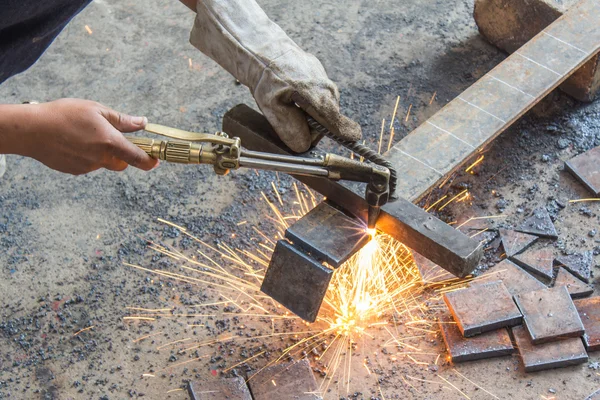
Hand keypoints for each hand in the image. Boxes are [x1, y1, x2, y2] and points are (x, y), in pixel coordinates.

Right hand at [21, 99, 157, 174]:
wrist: (31, 130)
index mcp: (110, 143)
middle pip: (122, 163)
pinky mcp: (75, 171)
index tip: (156, 160)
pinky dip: (86, 156)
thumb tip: (143, 122)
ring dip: (101, 153)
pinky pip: (88, 165)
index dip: (150, 161)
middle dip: (122, 154)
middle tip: (110, 137)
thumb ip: (122, 120)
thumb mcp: (96, 110)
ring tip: (83, 135)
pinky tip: (73, 142)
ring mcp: (87, 167)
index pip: (138, 158)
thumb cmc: (64, 115)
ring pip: (103, 163)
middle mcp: (101, 158)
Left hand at [190, 0, 360, 152]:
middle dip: (309, 127)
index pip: (337, 123)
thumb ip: (290, 128)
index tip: (353, 138)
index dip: (342, 133)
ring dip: (307, 115)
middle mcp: (327, 89)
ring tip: (289, 104)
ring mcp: (326, 82)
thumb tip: (304, 145)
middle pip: (326, 123)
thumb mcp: (272, 107)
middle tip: (289, 118)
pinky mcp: (322, 79)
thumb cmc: (267, 78)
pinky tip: (293, 95)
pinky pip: (318, 100)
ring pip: (322, 112)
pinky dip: (306, 103)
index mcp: (317, 96)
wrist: (264, 51)